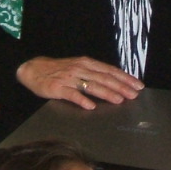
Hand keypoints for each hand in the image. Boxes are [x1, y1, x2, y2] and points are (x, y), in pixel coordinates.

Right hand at [16, 56, 141, 108]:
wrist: (33, 69)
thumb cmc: (59, 70)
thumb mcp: (78, 67)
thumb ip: (94, 74)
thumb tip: (115, 82)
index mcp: (87, 63)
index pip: (110, 70)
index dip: (125, 78)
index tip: (138, 86)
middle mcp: (80, 69)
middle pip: (104, 78)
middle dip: (120, 87)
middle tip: (133, 95)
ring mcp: (69, 78)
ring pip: (91, 86)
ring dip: (106, 93)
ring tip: (118, 100)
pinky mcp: (58, 88)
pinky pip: (71, 94)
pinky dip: (82, 100)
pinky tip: (90, 106)